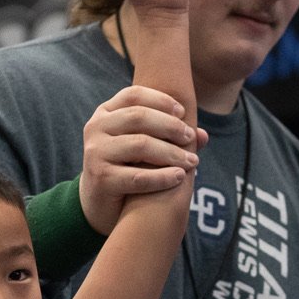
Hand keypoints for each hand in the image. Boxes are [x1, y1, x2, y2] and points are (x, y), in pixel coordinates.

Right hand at [79, 85, 208, 232]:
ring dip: (171, 152)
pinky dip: (162, 177)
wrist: (101, 202)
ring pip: (140, 145)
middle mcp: (96, 128)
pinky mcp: (101, 178)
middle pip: (138, 117)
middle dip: (170, 126)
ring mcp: (96, 152)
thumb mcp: (144, 148)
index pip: (134, 95)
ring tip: (192, 161)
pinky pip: (138, 176)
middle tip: (190, 137)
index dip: (161, 100)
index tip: (183, 113)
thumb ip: (170, 138)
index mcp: (105, 113)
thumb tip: (203, 135)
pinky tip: (179, 177)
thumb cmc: (127, 168)